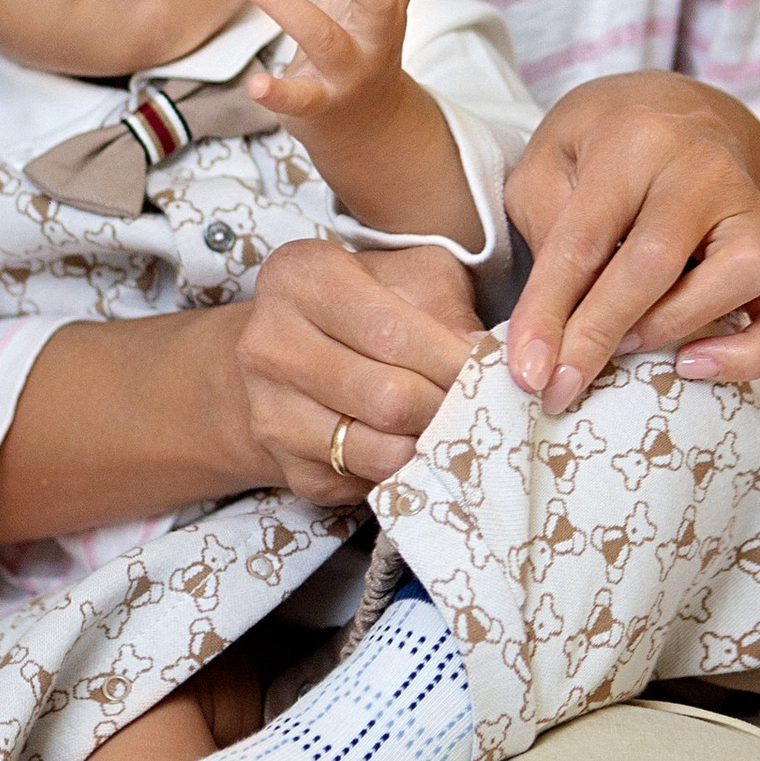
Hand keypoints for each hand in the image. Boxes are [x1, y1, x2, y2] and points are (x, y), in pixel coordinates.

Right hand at [236, 236, 483, 502]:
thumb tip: (483, 357)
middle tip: (478, 404)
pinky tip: (411, 442)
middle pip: (386, 399)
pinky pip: (365, 484)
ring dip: (430, 445)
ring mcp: (270, 412)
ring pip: (379, 451)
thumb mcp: (409, 276)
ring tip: (451, 424)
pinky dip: (403, 472)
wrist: (290, 353)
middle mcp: (269, 345)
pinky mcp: (286, 466)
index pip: (390, 333)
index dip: (450, 359)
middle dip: (447, 406)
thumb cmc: (366, 302)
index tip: (491, 371)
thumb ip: (446, 306)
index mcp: (299, 279)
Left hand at [241, 0, 432, 136]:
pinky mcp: (318, 104)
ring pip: (325, 39)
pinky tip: (256, 81)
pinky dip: (277, 91)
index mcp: (389, 3)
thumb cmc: (360, 41)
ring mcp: (348, 72)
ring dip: (289, 7)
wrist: (366, 129)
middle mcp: (375, 36)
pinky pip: (299, 99)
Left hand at [503, 73, 759, 416]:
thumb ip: (548, 232)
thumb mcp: (547, 163)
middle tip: (559, 388)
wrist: (674, 113)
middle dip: (599, 335)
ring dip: (672, 328)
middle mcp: (705, 170)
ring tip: (625, 346)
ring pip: (738, 278)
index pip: (586, 238)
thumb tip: (556, 326)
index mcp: (636, 139)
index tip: (525, 371)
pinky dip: (748, 356)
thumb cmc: (598, 147)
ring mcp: (753, 211)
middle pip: (656, 262)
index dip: (549, 311)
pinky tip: (692, 365)